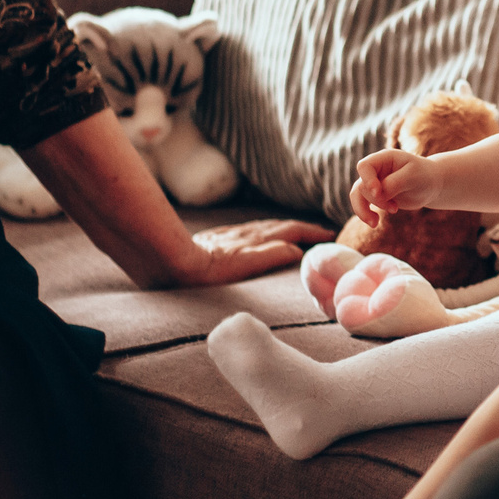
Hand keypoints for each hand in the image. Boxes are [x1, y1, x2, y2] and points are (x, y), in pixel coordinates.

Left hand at [163, 217, 333, 286]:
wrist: (170, 264)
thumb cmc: (205, 272)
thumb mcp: (242, 267)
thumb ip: (270, 255)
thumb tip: (296, 250)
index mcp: (255, 240)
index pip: (290, 231)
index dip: (310, 232)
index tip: (328, 234)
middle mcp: (245, 234)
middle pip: (280, 226)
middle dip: (302, 228)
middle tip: (319, 233)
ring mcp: (232, 236)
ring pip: (265, 227)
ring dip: (284, 228)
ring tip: (295, 234)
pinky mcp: (218, 240)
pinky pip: (249, 231)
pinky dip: (264, 232)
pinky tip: (259, 236)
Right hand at [350, 148, 439, 220]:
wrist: (431, 185)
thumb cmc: (424, 176)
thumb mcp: (412, 177)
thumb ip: (393, 184)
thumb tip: (377, 195)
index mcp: (384, 158)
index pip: (364, 166)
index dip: (368, 181)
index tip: (379, 193)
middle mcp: (376, 169)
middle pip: (362, 185)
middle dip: (376, 201)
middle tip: (394, 209)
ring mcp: (374, 182)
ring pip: (357, 196)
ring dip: (363, 211)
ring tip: (375, 223)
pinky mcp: (376, 195)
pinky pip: (362, 204)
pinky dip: (366, 214)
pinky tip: (375, 223)